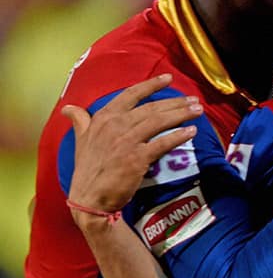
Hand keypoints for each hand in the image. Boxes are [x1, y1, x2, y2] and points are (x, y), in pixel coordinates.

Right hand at [62, 74, 202, 223]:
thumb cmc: (87, 170)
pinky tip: (191, 131)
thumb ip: (80, 121)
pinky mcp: (137, 158)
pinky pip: (163, 142)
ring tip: (198, 111)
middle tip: (194, 100)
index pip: (131, 94)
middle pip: (151, 108)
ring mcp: (126, 141)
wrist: (89, 199)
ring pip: (159, 121)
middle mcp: (115, 125)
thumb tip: (69, 108)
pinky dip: (179, 136)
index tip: (168, 79)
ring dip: (181, 114)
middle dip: (175, 102)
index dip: (151, 85)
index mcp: (103, 118)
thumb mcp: (81, 141)